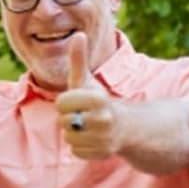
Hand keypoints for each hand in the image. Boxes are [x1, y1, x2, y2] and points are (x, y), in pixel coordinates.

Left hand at [56, 36, 120, 159]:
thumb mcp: (88, 80)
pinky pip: (75, 151)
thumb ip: (79, 59)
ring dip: (74, 133)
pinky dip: (80, 146)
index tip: (77, 101)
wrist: (127, 126)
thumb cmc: (100, 100)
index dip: (65, 102)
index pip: (62, 103)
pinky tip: (92, 139)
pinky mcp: (102, 153)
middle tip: (84, 115)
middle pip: (63, 121)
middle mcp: (103, 119)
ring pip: (69, 138)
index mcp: (98, 99)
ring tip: (88, 127)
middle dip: (70, 118)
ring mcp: (103, 138)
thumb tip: (78, 34)